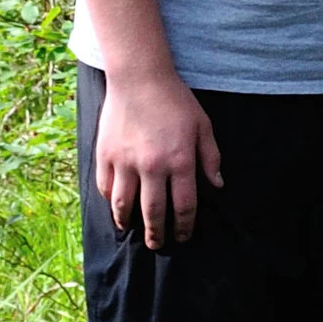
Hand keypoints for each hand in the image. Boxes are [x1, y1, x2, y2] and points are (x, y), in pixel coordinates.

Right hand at [96, 67, 223, 249]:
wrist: (140, 77)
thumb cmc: (176, 101)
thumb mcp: (203, 126)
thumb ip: (211, 157)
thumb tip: (217, 185)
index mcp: (180, 161)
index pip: (184, 206)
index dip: (185, 226)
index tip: (183, 236)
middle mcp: (152, 167)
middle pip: (154, 212)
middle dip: (157, 233)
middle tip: (159, 244)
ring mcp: (125, 162)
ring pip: (124, 205)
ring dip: (129, 222)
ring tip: (133, 230)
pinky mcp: (105, 155)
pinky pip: (106, 187)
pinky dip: (110, 201)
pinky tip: (116, 206)